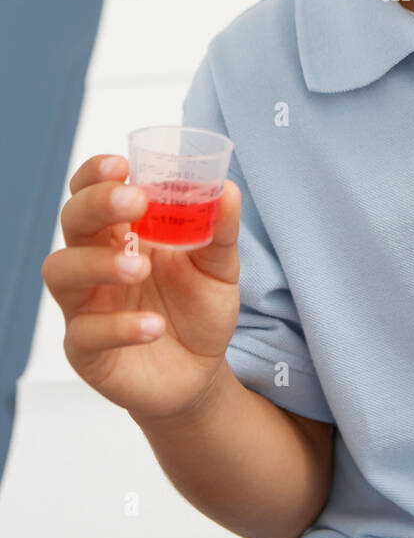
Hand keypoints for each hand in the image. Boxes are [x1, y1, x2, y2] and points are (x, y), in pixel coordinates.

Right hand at [42, 154, 241, 422]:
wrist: (202, 372)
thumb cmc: (200, 308)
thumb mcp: (220, 267)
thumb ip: (220, 230)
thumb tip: (227, 189)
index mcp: (121, 231)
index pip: (91, 190)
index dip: (96, 174)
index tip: (122, 165)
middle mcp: (94, 261)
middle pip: (72, 220)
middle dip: (97, 204)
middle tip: (135, 201)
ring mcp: (85, 305)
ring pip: (61, 271)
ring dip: (97, 263)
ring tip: (141, 268)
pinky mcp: (86, 350)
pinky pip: (85, 333)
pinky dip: (118, 326)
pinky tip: (154, 325)